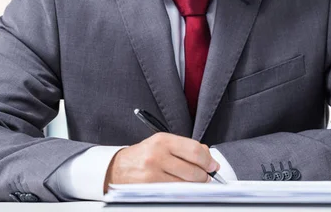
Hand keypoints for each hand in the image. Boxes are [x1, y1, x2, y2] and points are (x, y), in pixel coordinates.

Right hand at [103, 133, 219, 191]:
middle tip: (206, 176)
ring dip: (195, 184)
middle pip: (193, 168)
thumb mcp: (162, 144)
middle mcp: (157, 154)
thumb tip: (207, 156)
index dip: (208, 160)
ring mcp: (153, 172)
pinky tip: (182, 187)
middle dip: (204, 175)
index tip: (213, 165)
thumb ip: (185, 147)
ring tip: (195, 182)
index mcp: (163, 140)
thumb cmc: (143, 155)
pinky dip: (182, 191)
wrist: (117, 168)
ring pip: (185, 183)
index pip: (194, 150)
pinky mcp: (149, 187)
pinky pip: (174, 191)